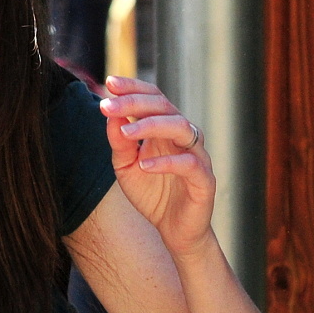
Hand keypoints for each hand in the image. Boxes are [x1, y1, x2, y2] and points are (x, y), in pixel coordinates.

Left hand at [98, 75, 216, 260]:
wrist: (175, 231)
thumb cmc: (153, 194)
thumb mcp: (126, 168)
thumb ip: (119, 144)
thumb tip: (110, 115)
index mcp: (166, 129)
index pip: (153, 98)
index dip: (134, 88)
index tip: (109, 82)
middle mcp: (184, 136)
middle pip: (165, 107)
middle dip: (135, 103)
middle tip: (109, 104)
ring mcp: (196, 156)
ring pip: (180, 128)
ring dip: (151, 127)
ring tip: (125, 134)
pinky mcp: (204, 180)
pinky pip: (188, 164)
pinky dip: (166, 163)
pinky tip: (144, 164)